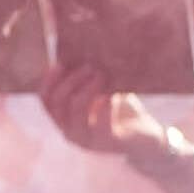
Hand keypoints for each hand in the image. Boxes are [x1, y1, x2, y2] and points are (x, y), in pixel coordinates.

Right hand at [41, 70, 178, 168]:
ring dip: (87, 88)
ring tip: (101, 74)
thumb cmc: (121, 110)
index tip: (59, 63)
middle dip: (70, 81)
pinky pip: (101, 120)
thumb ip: (89, 77)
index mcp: (65, 119)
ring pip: (76, 111)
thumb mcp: (102, 91)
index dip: (48, 81)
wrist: (147, 138)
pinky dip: (106, 103)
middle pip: (57, 104)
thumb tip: (83, 49)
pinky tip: (114, 92)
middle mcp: (71, 132)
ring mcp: (88, 140)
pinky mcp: (108, 142)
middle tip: (88, 66)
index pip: (46, 101)